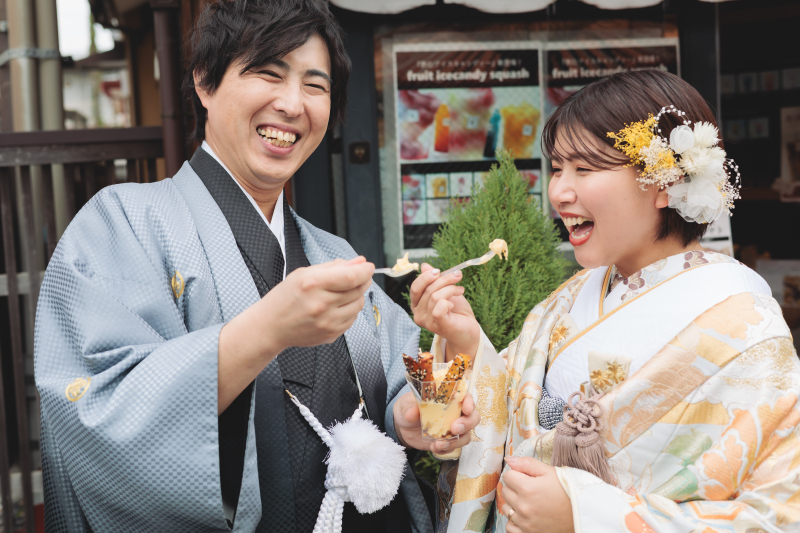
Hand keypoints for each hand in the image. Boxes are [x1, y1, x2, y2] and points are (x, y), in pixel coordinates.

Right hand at [258, 256, 374, 351]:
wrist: (271, 326)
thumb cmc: (285, 298)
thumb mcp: (304, 273)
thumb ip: (334, 266)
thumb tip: (359, 262)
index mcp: (313, 284)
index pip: (351, 277)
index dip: (365, 271)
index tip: (368, 267)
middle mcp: (321, 304)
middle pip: (358, 290)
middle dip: (363, 280)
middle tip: (359, 276)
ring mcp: (327, 322)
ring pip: (358, 305)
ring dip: (356, 296)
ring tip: (342, 293)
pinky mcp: (331, 334)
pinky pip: (352, 319)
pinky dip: (350, 310)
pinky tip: (336, 307)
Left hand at [393, 391, 480, 452]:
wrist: (403, 427)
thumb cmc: (408, 408)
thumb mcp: (405, 405)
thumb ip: (410, 408)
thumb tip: (412, 414)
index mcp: (449, 397)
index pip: (465, 397)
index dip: (470, 402)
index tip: (466, 409)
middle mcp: (455, 412)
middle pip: (473, 417)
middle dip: (467, 424)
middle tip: (455, 429)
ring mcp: (453, 428)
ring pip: (466, 435)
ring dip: (455, 441)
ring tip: (439, 444)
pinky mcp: (448, 441)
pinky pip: (454, 448)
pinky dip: (446, 449)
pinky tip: (434, 448)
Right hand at [409, 264, 479, 358]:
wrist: (468, 328)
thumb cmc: (456, 310)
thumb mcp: (445, 290)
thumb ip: (434, 280)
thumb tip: (424, 265)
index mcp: (417, 304)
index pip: (415, 287)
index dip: (426, 277)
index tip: (439, 270)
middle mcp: (418, 314)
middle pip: (428, 290)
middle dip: (445, 279)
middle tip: (458, 276)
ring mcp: (427, 322)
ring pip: (435, 297)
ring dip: (451, 289)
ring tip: (460, 290)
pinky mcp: (438, 326)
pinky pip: (438, 309)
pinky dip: (448, 302)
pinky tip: (453, 304)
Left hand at [500, 457, 573, 532]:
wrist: (584, 514)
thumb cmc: (569, 491)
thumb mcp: (550, 472)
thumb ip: (527, 463)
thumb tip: (508, 460)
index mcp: (527, 488)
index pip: (507, 476)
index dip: (517, 474)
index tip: (527, 477)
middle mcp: (524, 506)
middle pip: (505, 491)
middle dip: (514, 487)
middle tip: (530, 488)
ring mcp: (525, 522)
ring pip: (506, 508)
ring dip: (514, 503)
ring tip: (530, 501)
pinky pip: (510, 527)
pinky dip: (514, 521)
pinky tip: (526, 515)